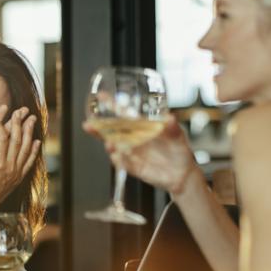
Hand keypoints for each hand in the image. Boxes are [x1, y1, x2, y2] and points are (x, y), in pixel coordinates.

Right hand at [0, 105, 41, 211]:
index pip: (1, 137)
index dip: (0, 124)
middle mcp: (9, 167)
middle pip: (16, 140)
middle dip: (18, 123)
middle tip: (21, 111)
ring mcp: (16, 172)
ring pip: (26, 148)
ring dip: (29, 133)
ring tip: (32, 120)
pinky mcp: (19, 177)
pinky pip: (29, 162)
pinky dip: (34, 151)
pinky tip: (36, 141)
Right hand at [83, 114, 198, 195]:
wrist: (182, 174)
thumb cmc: (179, 150)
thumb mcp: (178, 136)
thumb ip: (173, 128)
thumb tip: (170, 118)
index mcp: (140, 127)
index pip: (123, 114)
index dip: (112, 105)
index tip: (102, 96)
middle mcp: (132, 139)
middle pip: (111, 131)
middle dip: (98, 128)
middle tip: (88, 125)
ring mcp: (131, 153)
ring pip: (114, 148)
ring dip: (109, 145)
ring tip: (109, 144)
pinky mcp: (133, 168)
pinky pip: (122, 164)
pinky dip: (119, 161)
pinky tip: (117, 158)